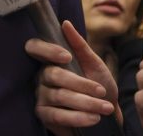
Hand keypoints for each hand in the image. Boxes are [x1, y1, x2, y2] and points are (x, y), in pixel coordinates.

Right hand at [24, 20, 121, 134]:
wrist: (107, 116)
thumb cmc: (99, 85)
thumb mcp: (94, 64)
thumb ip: (80, 45)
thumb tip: (65, 23)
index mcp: (50, 60)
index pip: (34, 48)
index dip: (47, 50)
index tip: (66, 56)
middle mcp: (41, 76)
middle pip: (53, 74)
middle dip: (80, 83)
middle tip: (101, 90)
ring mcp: (41, 96)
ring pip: (59, 96)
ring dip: (86, 102)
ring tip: (105, 107)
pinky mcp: (44, 115)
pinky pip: (58, 116)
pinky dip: (78, 117)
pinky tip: (94, 118)